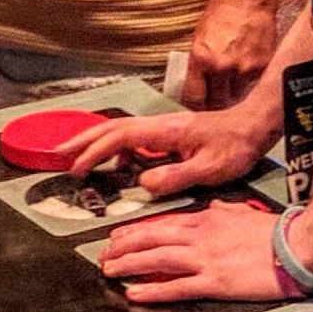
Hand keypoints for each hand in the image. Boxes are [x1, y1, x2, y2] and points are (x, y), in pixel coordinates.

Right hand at [66, 106, 271, 196]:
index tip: (77, 169)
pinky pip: (135, 139)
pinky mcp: (170, 135)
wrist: (255, 126)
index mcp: (164, 132)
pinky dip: (117, 148)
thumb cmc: (236, 147)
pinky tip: (118, 166)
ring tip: (76, 158)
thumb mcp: (209, 168)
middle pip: (111, 128)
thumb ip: (175, 177)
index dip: (95, 152)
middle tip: (57, 153)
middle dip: (82, 139)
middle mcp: (159, 126)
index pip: (119, 138)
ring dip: (96, 142)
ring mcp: (164, 129)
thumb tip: (143, 184)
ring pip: (121, 131)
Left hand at [97, 198, 294, 304]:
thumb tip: (211, 208)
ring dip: (129, 265)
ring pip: (157, 260)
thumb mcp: (245, 212)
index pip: (163, 224)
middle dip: (123, 248)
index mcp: (208, 220)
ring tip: (110, 272)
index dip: (135, 232)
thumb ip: (224, 211)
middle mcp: (201, 237)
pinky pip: (177, 287)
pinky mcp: (215, 282)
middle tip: (104, 256)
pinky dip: (153, 290)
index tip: (118, 238)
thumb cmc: (276, 231)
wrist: (297, 246)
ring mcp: (206, 259)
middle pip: (152, 240)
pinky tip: (135, 294)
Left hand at [182, 0, 278, 109]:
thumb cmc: (223, 11)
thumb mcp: (199, 37)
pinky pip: (252, 84)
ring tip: (230, 81)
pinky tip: (245, 68)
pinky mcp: (262, 66)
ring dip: (232, 93)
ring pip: (236, 96)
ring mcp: (244, 68)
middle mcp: (222, 67)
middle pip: (216, 103)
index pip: (194, 98)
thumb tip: (197, 87)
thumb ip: (197, 65)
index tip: (196, 104)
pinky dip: (247, 81)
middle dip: (213, 103)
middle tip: (212, 99)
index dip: (194, 104)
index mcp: (201, 58)